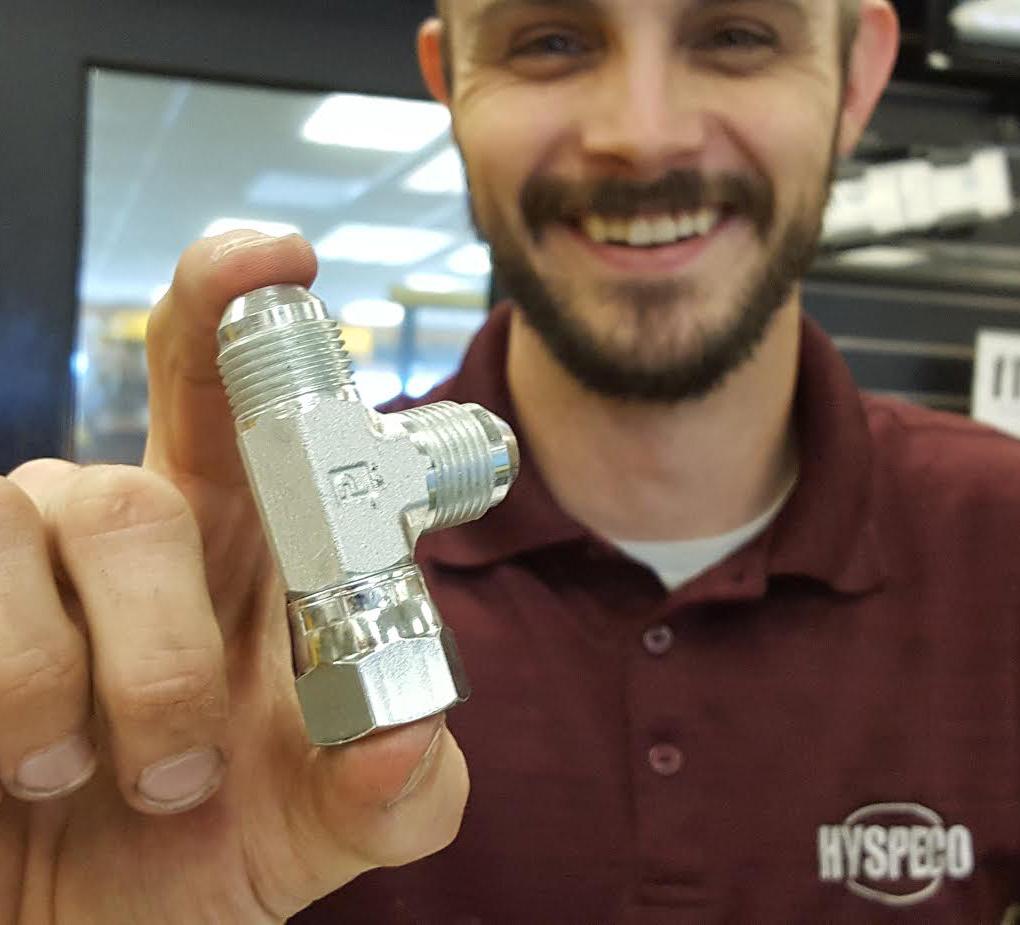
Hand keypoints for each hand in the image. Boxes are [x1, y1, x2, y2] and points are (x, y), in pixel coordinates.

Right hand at [0, 232, 467, 923]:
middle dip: (159, 627)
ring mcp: (14, 561)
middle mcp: (125, 526)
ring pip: (46, 526)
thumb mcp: (319, 825)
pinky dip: (9, 698)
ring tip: (99, 780)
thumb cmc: (197, 854)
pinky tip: (17, 766)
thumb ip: (397, 785)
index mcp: (242, 543)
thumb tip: (406, 734)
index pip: (240, 389)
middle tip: (185, 762)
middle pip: (130, 486)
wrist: (78, 923)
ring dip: (88, 691)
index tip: (281, 258)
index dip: (244, 304)